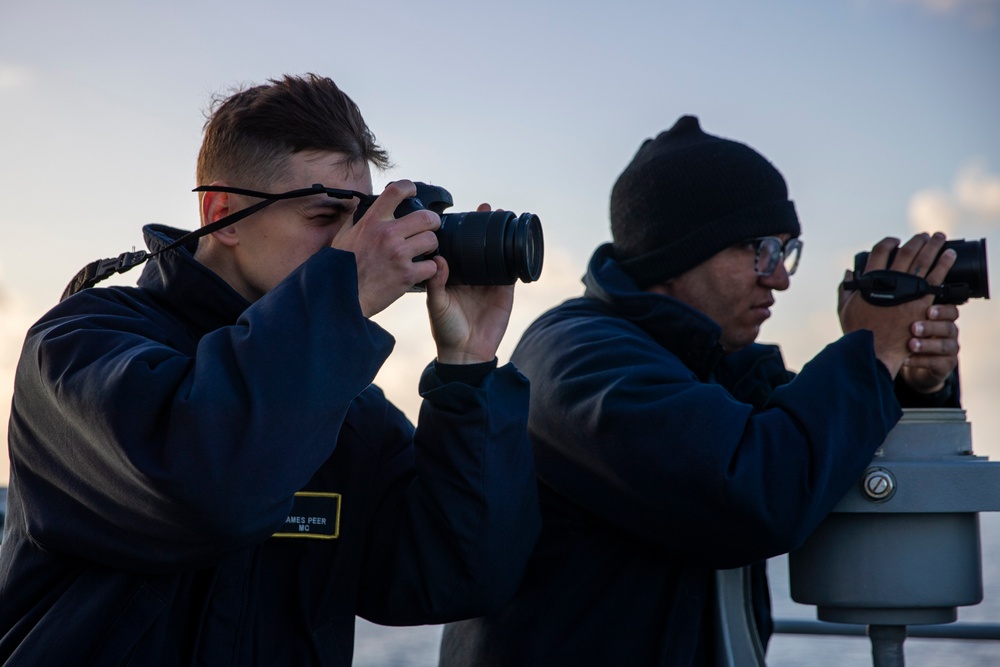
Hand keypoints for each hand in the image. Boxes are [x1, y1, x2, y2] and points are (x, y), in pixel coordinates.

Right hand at [331, 180, 439, 316]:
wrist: (341, 296)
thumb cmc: (340, 267)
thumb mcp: (344, 235)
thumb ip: (357, 218)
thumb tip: (364, 204)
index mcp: (372, 221)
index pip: (395, 191)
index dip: (409, 187)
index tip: (413, 191)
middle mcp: (387, 234)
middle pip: (426, 217)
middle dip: (432, 222)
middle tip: (429, 228)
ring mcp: (399, 254)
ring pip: (432, 240)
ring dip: (430, 246)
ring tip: (423, 251)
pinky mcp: (407, 275)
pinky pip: (431, 266)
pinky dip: (429, 269)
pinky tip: (421, 270)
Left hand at [425, 204, 514, 364]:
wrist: (466, 353)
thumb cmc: (446, 330)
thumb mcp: (437, 304)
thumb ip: (437, 282)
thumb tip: (439, 259)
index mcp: (453, 276)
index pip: (458, 247)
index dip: (461, 230)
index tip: (461, 212)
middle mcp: (471, 275)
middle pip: (479, 246)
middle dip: (483, 226)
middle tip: (486, 207)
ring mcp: (489, 282)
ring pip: (497, 253)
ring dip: (501, 236)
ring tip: (503, 216)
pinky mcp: (505, 291)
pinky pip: (512, 270)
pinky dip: (516, 256)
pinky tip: (518, 241)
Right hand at [838, 232, 956, 377]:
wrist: (874, 350)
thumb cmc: (858, 332)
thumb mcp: (844, 309)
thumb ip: (845, 288)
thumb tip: (849, 272)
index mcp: (871, 279)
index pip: (880, 251)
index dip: (889, 242)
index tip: (895, 241)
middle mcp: (891, 280)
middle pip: (907, 251)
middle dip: (917, 240)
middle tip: (924, 235)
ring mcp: (908, 290)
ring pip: (924, 260)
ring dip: (933, 245)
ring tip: (939, 237)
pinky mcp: (922, 301)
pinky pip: (937, 278)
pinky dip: (944, 263)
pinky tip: (950, 254)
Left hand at [899, 303, 959, 392]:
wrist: (915, 365)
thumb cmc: (912, 337)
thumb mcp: (911, 326)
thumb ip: (910, 315)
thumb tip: (895, 302)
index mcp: (945, 320)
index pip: (952, 312)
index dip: (943, 311)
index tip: (928, 311)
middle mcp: (951, 334)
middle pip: (948, 328)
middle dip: (930, 327)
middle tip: (914, 328)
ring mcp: (951, 351)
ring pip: (944, 346)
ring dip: (926, 345)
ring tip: (910, 344)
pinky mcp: (946, 366)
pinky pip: (936, 363)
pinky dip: (919, 361)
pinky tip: (905, 359)